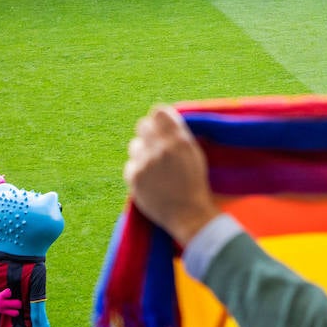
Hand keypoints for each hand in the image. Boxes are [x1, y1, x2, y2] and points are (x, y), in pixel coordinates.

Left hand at [125, 105, 218, 245]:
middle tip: (156, 144)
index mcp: (180, 140)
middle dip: (149, 133)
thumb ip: (180, 137)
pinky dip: (138, 170)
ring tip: (154, 165)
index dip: (159, 119)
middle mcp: (161, 148)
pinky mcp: (134, 177)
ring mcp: (145, 162)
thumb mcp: (196, 155)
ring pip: (134, 145)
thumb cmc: (196, 185)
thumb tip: (168, 121)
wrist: (189, 214)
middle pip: (142, 125)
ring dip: (142, 152)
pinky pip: (130, 164)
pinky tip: (149, 179)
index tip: (162, 126)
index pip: (158, 112)